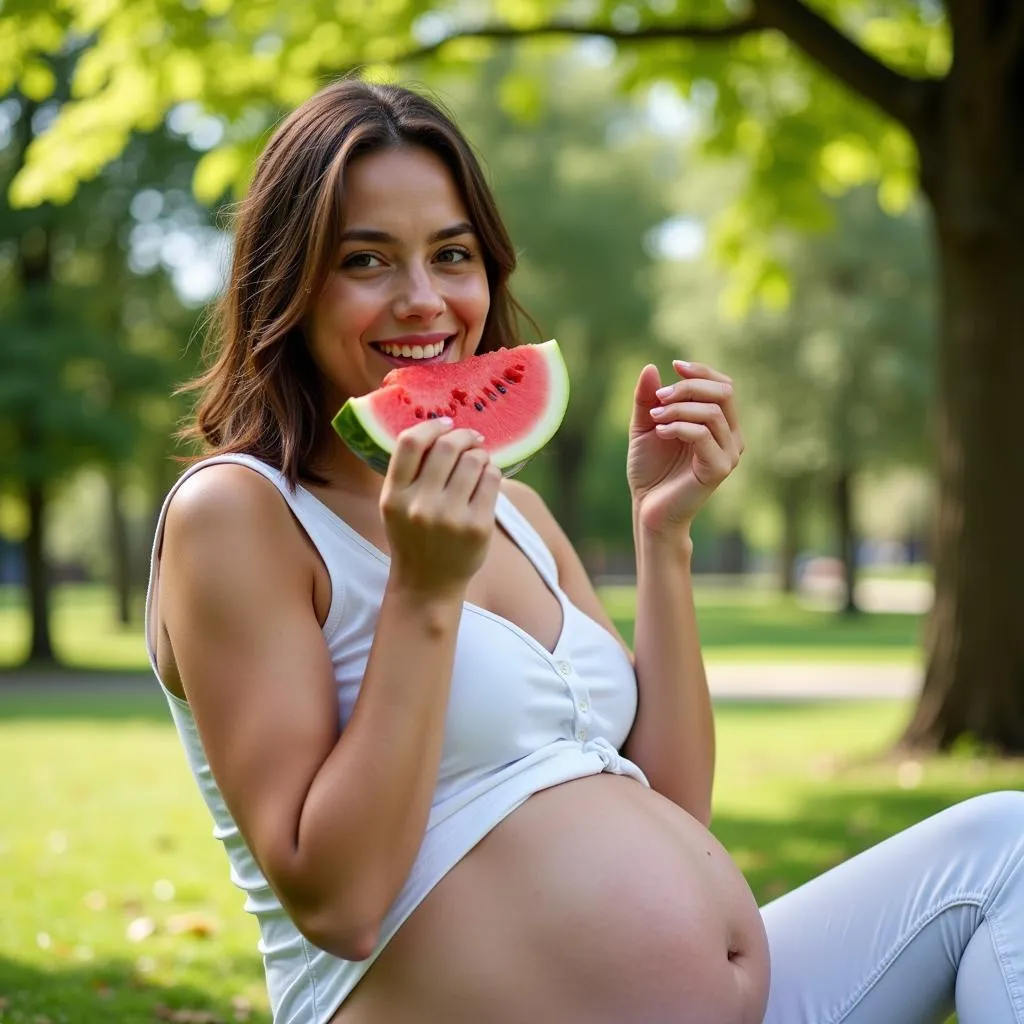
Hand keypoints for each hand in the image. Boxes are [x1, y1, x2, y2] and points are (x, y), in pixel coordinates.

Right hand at [381, 419, 501, 596]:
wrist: (428, 584)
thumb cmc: (413, 537)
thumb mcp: (396, 505)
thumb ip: (409, 471)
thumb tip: (441, 429)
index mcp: (394, 496)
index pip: (409, 443)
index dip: (431, 426)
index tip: (445, 423)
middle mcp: (420, 505)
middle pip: (446, 447)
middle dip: (463, 435)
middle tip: (471, 438)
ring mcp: (450, 517)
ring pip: (474, 460)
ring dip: (480, 454)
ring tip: (479, 461)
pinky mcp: (477, 527)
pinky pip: (492, 480)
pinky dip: (492, 471)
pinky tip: (487, 477)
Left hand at [627, 360, 743, 536]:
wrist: (647, 508)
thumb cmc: (650, 469)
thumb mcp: (645, 426)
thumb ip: (648, 399)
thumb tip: (652, 367)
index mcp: (719, 424)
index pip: (723, 385)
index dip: (701, 371)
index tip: (674, 366)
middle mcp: (731, 437)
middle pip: (723, 392)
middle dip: (689, 387)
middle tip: (660, 397)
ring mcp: (728, 454)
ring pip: (712, 413)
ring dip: (679, 408)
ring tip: (656, 418)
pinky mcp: (719, 469)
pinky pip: (704, 435)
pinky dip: (679, 427)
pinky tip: (660, 432)